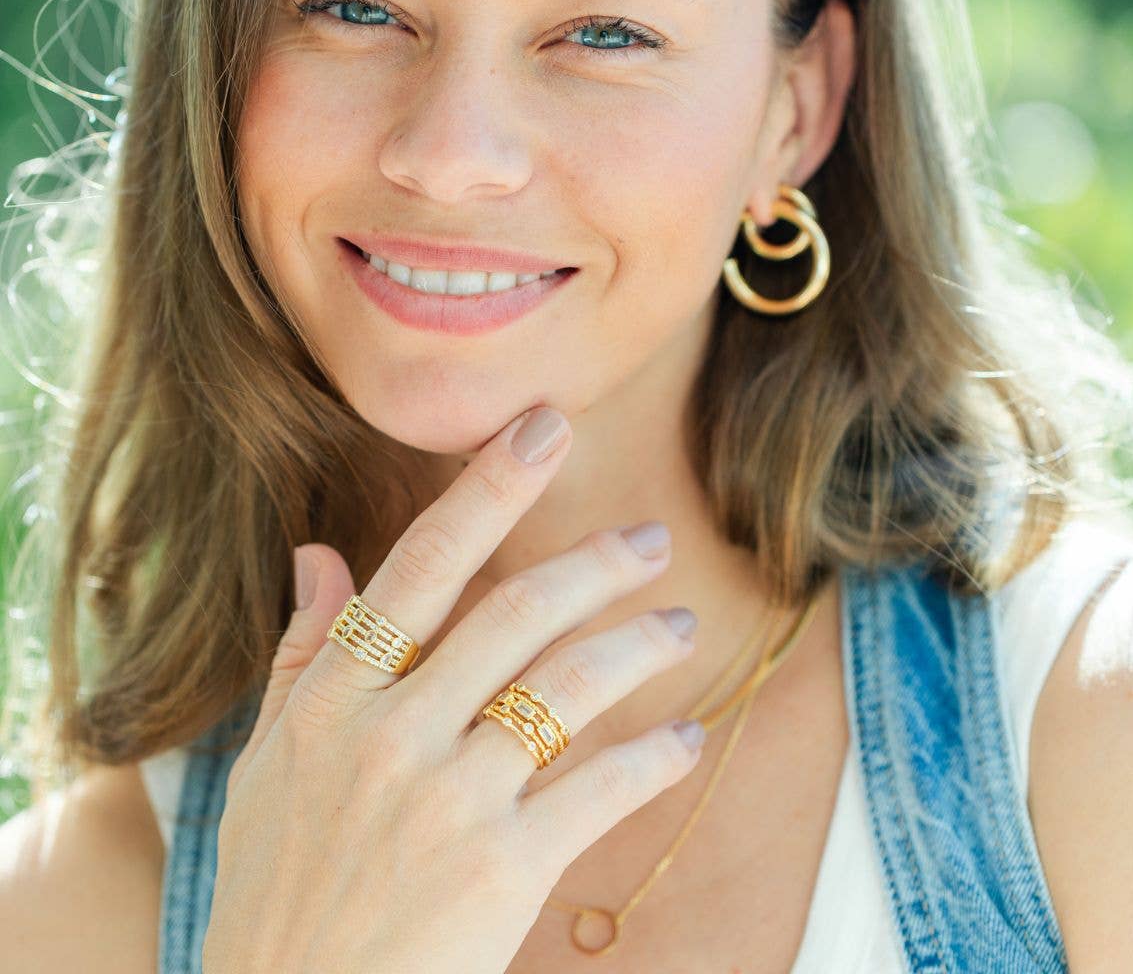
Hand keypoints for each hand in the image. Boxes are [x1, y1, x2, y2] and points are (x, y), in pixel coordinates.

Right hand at [201, 406, 704, 973]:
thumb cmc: (277, 888)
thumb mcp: (266, 765)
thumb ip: (300, 653)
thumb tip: (317, 553)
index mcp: (332, 697)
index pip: (420, 564)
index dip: (489, 488)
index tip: (544, 427)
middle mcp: (390, 734)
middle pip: (516, 613)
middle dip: (595, 564)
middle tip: (649, 539)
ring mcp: (447, 802)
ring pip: (567, 686)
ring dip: (637, 645)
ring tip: (680, 625)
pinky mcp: (499, 873)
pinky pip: (598, 790)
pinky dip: (652, 757)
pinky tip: (685, 738)